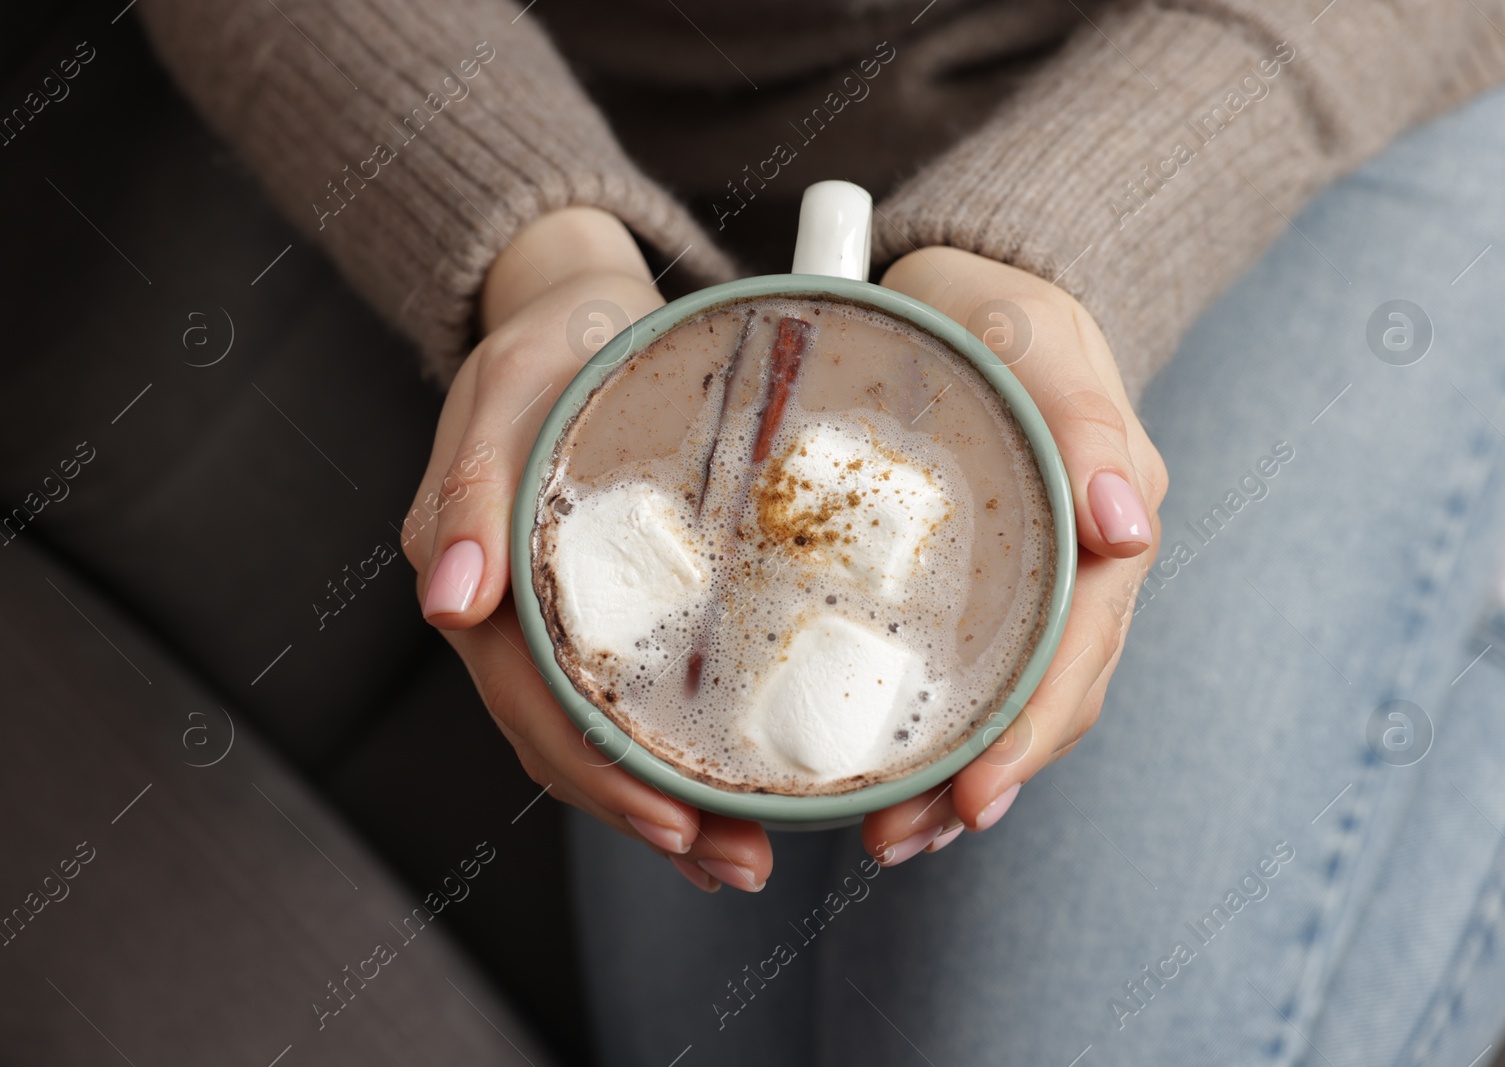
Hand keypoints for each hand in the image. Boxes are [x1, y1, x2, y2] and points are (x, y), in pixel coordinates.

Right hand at [402, 207, 773, 893]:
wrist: (585, 308)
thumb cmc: (555, 336)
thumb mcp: (513, 382)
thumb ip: (470, 485)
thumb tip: (447, 605)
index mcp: (478, 571)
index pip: (531, 702)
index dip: (599, 773)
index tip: (676, 820)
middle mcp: (510, 612)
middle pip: (567, 742)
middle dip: (647, 813)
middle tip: (739, 862)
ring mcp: (555, 616)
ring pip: (596, 737)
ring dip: (665, 806)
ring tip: (744, 856)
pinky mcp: (605, 606)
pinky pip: (628, 697)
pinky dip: (670, 757)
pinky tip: (724, 797)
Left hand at [862, 247, 1167, 863]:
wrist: (961, 290)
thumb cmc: (994, 306)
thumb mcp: (1034, 332)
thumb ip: (1085, 415)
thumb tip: (1128, 526)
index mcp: (1106, 521)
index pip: (1081, 650)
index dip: (1031, 733)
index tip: (974, 796)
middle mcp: (1082, 567)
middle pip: (1052, 699)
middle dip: (988, 781)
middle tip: (901, 841)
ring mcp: (1037, 582)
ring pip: (1018, 702)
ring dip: (961, 779)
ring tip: (888, 837)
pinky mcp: (985, 586)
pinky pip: (979, 672)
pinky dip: (942, 731)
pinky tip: (887, 771)